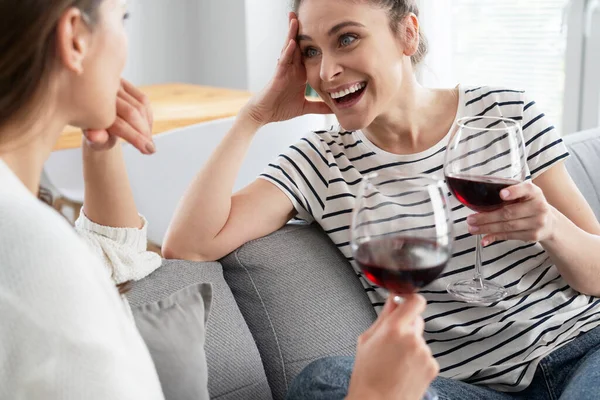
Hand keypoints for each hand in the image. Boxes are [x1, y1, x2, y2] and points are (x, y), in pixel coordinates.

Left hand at [83, 79, 155, 154]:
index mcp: (92, 109)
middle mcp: (102, 93)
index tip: (148, 150)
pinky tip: (147, 128)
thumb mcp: (95, 141)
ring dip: (147, 125)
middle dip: (144, 132)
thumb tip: (95, 137)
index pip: (119, 124)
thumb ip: (96, 140)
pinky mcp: (124, 84)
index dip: (136, 138)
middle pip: (132, 113)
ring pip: (140, 106)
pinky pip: (143, 100)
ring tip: (148, 139)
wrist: (96, 119)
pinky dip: (148, 116)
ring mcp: (113, 86)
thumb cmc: (97, 133)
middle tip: (150, 147)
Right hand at [240, 12, 330, 126]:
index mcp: (300, 74)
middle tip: (307, 14)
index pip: (309, 54)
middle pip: (298, 46)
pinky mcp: (277, 76)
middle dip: (302, 31)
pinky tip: (292, 43)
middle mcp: (292, 69)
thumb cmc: (280, 108)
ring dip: (292, 35)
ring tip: (296, 20)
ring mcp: (284, 70)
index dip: (315, 42)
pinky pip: (283, 62)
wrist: (264, 114)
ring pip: (289, 49)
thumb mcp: (304, 107)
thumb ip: (319, 107)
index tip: (324, 30)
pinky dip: (288, 52)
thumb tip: (334, 109)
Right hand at [346, 294, 437, 399]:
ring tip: (395, 361)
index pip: (415, 301)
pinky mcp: (433, 366)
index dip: (410, 299)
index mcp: (394, 329)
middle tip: (392, 340)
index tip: (405, 301)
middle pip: (417, 319)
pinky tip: (404, 369)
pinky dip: (417, 359)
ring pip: (420, 338)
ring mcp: (425, 353)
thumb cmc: (367, 376)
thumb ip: (383, 316)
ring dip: (411, 344)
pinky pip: (425, 354)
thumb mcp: (367, 340)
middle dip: (406, 326)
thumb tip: (392, 299)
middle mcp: (413, 339)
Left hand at [466, 181, 555, 245]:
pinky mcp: (533, 235)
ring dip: (487, 228)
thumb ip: (509, 193)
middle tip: (470, 219)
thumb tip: (480, 199)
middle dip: (487, 217)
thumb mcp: (523, 194)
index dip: (513, 192)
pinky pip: (510, 236)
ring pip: (507, 226)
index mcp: (534, 192)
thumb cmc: (529, 204)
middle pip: (509, 213)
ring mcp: (537, 223)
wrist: (550, 222)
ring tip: (472, 228)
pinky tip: (484, 239)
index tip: (501, 194)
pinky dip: (495, 237)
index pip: (525, 189)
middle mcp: (538, 206)